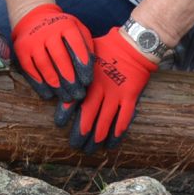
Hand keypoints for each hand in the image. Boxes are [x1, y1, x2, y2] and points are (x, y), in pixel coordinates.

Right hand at [11, 2, 92, 101]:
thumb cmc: (62, 30)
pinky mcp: (21, 49)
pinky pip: (29, 68)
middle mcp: (48, 30)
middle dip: (69, 78)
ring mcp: (33, 39)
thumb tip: (91, 67)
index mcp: (65, 25)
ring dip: (55, 83)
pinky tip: (48, 94)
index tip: (88, 81)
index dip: (82, 63)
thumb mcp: (77, 30)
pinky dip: (39, 83)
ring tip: (65, 96)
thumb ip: (87, 45)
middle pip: (59, 57)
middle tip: (77, 94)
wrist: (34, 19)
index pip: (76, 44)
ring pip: (44, 65)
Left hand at [57, 28, 157, 150]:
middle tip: (74, 145)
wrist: (134, 45)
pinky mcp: (130, 97)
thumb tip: (59, 75)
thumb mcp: (86, 52)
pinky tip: (111, 144)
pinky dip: (117, 133)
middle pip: (88, 115)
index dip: (65, 112)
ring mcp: (117, 94)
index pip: (74, 97)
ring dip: (97, 137)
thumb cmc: (108, 47)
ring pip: (105, 121)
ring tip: (90, 149)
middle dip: (80, 132)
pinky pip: (124, 119)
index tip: (59, 124)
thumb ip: (75, 65)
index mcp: (88, 77)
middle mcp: (101, 88)